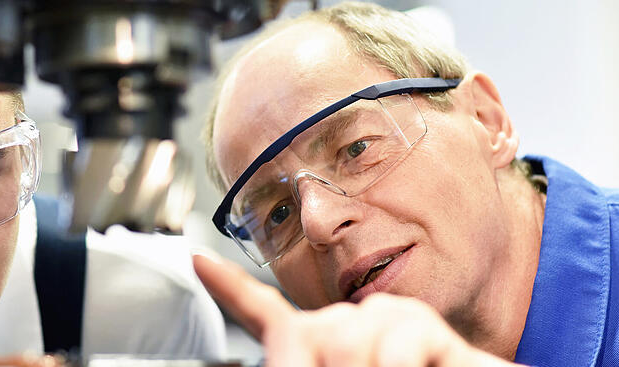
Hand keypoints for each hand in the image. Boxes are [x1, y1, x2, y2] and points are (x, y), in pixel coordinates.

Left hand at [192, 253, 520, 366]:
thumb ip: (292, 357)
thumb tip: (283, 348)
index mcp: (320, 347)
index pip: (266, 312)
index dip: (229, 287)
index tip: (198, 261)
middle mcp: (349, 326)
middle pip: (306, 334)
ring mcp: (385, 321)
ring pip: (343, 339)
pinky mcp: (421, 325)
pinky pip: (392, 340)